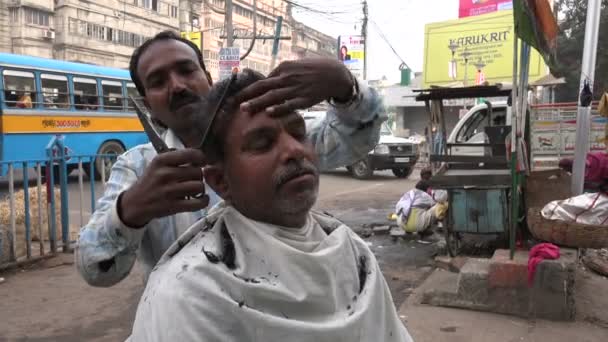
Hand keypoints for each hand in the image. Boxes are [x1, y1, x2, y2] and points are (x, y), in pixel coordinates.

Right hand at [119, 149, 208, 227]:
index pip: (191, 154)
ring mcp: (169, 191)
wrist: (134, 204)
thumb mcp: (157, 164)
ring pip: (199, 186)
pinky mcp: (173, 206)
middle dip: (198, 176)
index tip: (201, 162)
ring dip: (200, 189)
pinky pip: (198, 202)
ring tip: (194, 190)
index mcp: (161, 160)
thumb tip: (199, 156)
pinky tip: (201, 199)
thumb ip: (176, 158)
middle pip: (197, 171)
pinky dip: (203, 201)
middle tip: (193, 179)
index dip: (200, 158)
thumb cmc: (150, 182)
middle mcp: (165, 174)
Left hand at [237, 58, 353, 116]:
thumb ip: (281, 72)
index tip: (235, 96)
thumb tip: (268, 80)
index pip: (262, 80)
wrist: (334, 74)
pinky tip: (269, 112)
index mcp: (283, 68)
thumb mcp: (295, 65)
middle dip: (246, 95)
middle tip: (232, 102)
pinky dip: (279, 108)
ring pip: (273, 96)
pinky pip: (289, 105)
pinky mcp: (304, 99)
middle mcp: (287, 77)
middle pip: (263, 87)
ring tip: (244, 109)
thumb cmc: (313, 70)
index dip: (248, 89)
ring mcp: (295, 89)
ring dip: (257, 103)